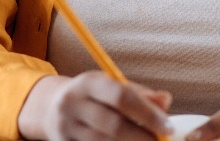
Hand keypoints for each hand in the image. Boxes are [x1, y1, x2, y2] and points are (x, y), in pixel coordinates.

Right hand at [18, 71, 173, 140]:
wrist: (51, 108)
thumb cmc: (93, 97)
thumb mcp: (111, 87)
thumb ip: (140, 94)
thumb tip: (166, 101)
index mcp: (88, 83)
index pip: (120, 96)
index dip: (147, 113)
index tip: (168, 127)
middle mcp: (73, 103)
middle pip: (113, 125)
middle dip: (142, 137)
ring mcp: (65, 128)